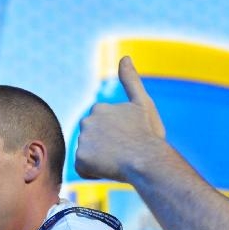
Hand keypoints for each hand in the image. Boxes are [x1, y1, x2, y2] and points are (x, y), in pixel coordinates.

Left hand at [74, 56, 167, 181]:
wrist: (146, 159)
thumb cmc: (148, 134)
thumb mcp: (143, 103)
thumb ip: (131, 80)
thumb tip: (125, 57)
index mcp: (99, 108)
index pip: (103, 129)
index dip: (117, 138)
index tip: (129, 140)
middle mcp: (86, 122)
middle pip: (93, 142)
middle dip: (105, 149)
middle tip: (124, 152)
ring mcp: (81, 141)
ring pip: (89, 155)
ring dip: (100, 160)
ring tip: (118, 161)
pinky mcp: (79, 160)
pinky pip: (84, 170)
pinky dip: (94, 172)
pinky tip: (110, 170)